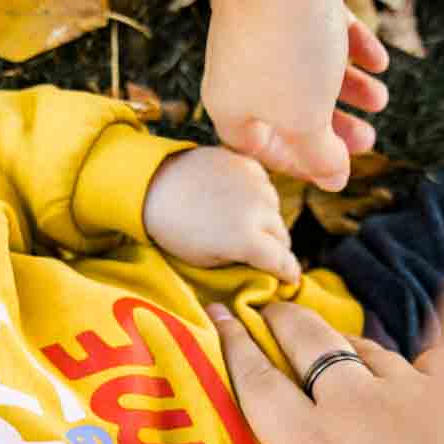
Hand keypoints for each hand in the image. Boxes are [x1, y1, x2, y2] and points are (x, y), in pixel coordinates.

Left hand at [145, 147, 300, 280]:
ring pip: (275, 210)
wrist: (153, 186)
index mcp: (247, 240)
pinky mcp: (248, 164)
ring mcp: (256, 184)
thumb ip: (240, 263)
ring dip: (267, 221)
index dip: (288, 273)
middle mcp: (258, 210)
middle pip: (282, 236)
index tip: (289, 280)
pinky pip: (264, 187)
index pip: (283, 262)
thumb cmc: (175, 232)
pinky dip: (257, 197)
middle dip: (275, 248)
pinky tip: (237, 201)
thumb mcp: (206, 261)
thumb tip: (262, 266)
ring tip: (242, 224)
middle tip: (260, 253)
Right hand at [204, 0, 389, 192]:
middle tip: (368, 138)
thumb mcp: (306, 117)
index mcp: (230, 103)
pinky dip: (350, 46)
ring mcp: (262, 26)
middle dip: (332, 127)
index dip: (299, 165)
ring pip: (307, 68)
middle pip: (287, 109)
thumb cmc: (287, 45)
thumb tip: (334, 180)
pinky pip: (320, 29)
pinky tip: (380, 60)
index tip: (335, 170)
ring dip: (347, 87)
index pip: (259, 148)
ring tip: (381, 98)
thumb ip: (321, 153)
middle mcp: (238, 67)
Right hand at [208, 301, 443, 443]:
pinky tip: (428, 364)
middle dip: (285, 320)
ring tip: (335, 334)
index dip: (235, 348)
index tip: (218, 314)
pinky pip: (432, 362)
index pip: (259, 385)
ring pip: (366, 349)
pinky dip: (425, 361)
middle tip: (270, 303)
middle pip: (310, 344)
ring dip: (347, 340)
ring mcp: (406, 388)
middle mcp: (351, 402)